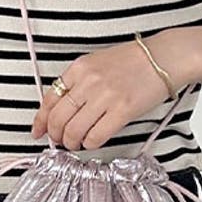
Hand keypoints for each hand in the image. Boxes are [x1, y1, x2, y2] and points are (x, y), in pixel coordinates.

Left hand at [30, 35, 173, 150]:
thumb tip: (61, 109)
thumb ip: (78, 83)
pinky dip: (89, 144)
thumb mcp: (96, 63)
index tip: (39, 131)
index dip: (41, 120)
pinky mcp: (122, 111)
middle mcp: (88, 82)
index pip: (49, 99)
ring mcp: (105, 97)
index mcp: (79, 68)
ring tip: (76, 143)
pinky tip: (92, 141)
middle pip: (58, 118)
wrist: (163, 58)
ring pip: (74, 131)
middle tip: (59, 141)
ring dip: (71, 143)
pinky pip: (95, 137)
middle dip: (55, 135)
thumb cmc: (133, 61)